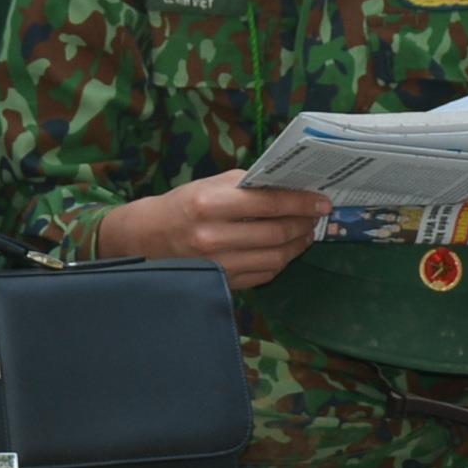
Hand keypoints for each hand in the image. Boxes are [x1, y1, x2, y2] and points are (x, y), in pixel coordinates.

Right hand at [99, 174, 330, 290]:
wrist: (145, 239)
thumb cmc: (181, 205)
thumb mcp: (208, 185)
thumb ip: (246, 185)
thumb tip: (289, 185)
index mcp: (209, 204)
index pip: (269, 203)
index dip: (301, 202)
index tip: (322, 201)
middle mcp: (213, 237)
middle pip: (276, 233)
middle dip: (304, 223)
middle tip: (317, 215)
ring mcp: (217, 265)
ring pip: (274, 258)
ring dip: (297, 244)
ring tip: (306, 232)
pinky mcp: (221, 283)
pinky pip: (263, 274)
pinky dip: (281, 261)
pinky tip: (286, 249)